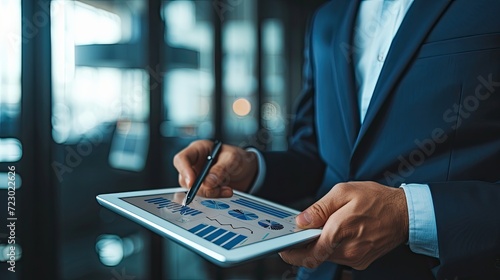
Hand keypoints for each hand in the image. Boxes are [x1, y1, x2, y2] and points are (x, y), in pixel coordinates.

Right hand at [173, 140, 257, 197]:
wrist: (248, 170)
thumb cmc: (239, 158)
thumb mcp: (233, 159)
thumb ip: (220, 169)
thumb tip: (207, 182)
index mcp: (198, 150)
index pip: (181, 159)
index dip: (184, 171)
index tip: (192, 183)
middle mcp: (194, 163)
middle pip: (185, 178)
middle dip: (201, 187)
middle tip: (215, 189)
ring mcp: (198, 176)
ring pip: (194, 189)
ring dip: (211, 192)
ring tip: (227, 189)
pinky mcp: (204, 187)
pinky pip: (204, 195)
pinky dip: (215, 195)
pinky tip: (227, 191)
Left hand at [279, 181, 408, 269]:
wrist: (405, 213)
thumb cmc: (377, 200)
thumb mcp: (344, 192)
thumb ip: (320, 208)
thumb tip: (301, 221)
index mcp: (341, 231)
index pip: (310, 251)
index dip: (293, 252)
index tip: (283, 248)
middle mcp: (348, 251)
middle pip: (316, 256)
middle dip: (302, 248)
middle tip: (295, 237)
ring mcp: (356, 259)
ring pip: (326, 257)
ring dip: (318, 246)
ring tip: (318, 229)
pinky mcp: (361, 261)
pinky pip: (338, 256)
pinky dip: (331, 247)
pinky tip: (333, 233)